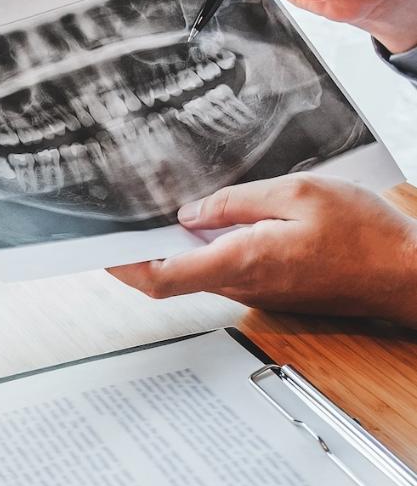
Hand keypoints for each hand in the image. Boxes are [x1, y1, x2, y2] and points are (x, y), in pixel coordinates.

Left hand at [108, 174, 416, 326]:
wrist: (407, 274)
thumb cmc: (364, 235)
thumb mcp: (298, 195)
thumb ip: (237, 203)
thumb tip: (191, 212)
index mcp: (241, 261)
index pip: (162, 278)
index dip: (122, 268)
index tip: (99, 251)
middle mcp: (241, 283)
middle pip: (170, 277)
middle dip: (137, 254)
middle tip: (117, 224)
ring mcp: (254, 290)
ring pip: (194, 272)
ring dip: (170, 249)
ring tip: (154, 213)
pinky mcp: (268, 288)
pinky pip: (220, 270)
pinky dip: (201, 250)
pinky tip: (204, 222)